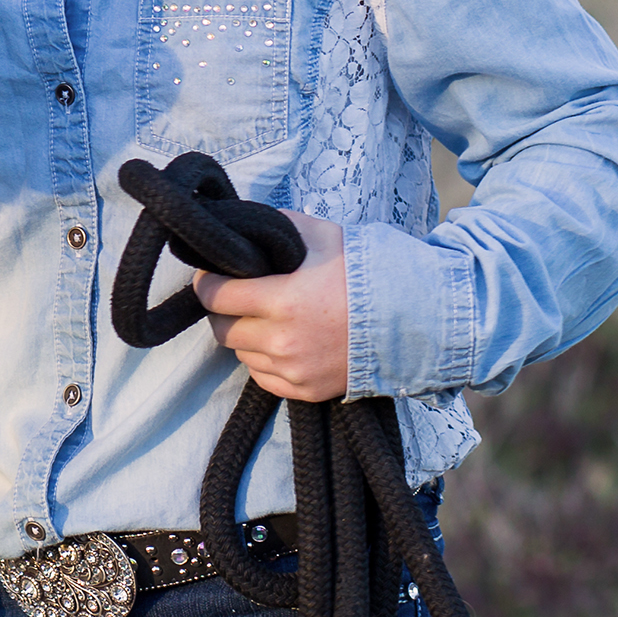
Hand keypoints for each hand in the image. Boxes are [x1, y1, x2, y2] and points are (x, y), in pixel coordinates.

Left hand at [192, 212, 349, 402]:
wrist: (411, 318)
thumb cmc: (363, 272)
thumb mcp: (319, 235)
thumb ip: (276, 227)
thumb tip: (242, 226)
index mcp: (282, 300)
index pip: (214, 296)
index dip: (207, 282)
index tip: (211, 275)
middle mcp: (282, 341)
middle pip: (221, 329)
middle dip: (222, 310)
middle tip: (236, 296)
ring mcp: (294, 370)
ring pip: (241, 353)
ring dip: (245, 335)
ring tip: (265, 317)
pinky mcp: (306, 390)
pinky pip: (262, 377)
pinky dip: (263, 360)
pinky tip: (280, 341)